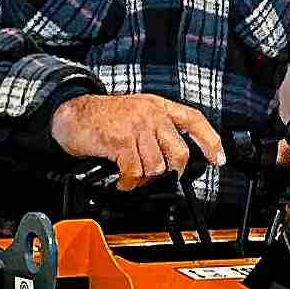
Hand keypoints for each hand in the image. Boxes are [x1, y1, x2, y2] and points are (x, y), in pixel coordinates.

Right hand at [49, 89, 226, 187]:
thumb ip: (156, 130)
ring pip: (156, 166)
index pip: (193, 120)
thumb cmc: (102, 118)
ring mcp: (136, 126)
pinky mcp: (120, 140)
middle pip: (178, 152)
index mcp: (158, 106)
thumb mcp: (136, 114)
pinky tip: (121, 179)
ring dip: (144, 178)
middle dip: (170, 172)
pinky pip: (135, 171)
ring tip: (131, 175)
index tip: (217, 159)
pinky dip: (128, 182)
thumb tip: (172, 160)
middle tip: (155, 176)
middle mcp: (151, 114)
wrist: (72, 114)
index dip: (210, 141)